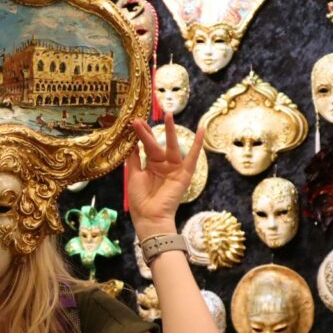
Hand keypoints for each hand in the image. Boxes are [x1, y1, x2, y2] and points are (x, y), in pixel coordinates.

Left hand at [126, 113, 203, 237]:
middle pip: (156, 144)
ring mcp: (174, 168)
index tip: (134, 122)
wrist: (150, 217)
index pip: (146, 146)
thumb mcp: (133, 175)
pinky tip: (201, 130)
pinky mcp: (184, 174)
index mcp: (150, 165)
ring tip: (168, 115)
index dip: (141, 135)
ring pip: (171, 146)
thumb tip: (131, 141)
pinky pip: (192, 157)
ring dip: (170, 131)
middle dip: (148, 132)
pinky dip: (197, 144)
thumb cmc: (140, 200)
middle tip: (139, 120)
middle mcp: (163, 165)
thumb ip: (133, 158)